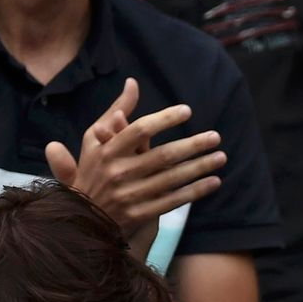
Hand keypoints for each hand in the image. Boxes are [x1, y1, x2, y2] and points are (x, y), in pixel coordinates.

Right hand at [44, 78, 227, 252]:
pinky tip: (214, 182)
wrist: (81, 218)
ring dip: (200, 167)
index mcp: (106, 151)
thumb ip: (115, 113)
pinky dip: (195, 191)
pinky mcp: (138, 215)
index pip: (140, 130)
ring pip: (171, 179)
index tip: (188, 111)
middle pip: (163, 155)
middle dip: (193, 145)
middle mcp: (117, 173)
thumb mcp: (94, 142)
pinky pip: (172, 201)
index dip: (165, 119)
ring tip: (221, 157)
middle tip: (216, 136)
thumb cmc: (93, 171)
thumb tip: (132, 83)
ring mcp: (128, 195)